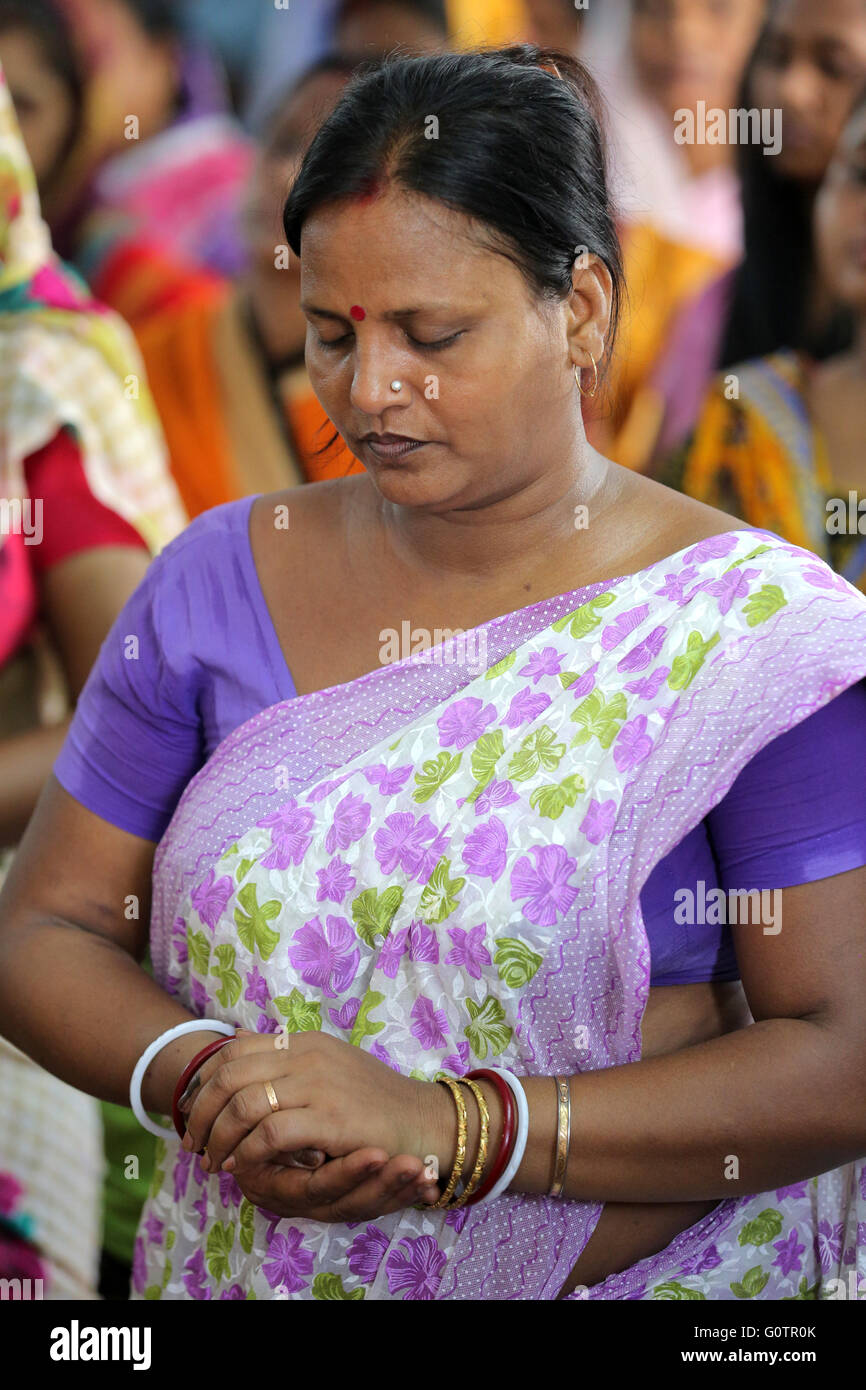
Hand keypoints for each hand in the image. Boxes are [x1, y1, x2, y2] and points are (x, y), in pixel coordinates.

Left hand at [180, 1029, 450, 1215]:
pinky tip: (243, 1166)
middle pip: (229, 1075)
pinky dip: (249, 1151)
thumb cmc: (374, 1101)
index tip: (193, 1113)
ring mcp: (320, 1084)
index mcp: (302, 1042)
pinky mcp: (332, 1119)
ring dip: (220, 1136)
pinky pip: (273, 1133)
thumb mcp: (326, 1066)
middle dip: (202, 1112)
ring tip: (214, 1161)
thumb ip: (284, 1059)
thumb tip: (235, 1045)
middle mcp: (307, 1056)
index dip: (203, 1083)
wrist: (424, 1121)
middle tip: (194, 1143)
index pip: (233, 1050)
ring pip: (244, 1103)